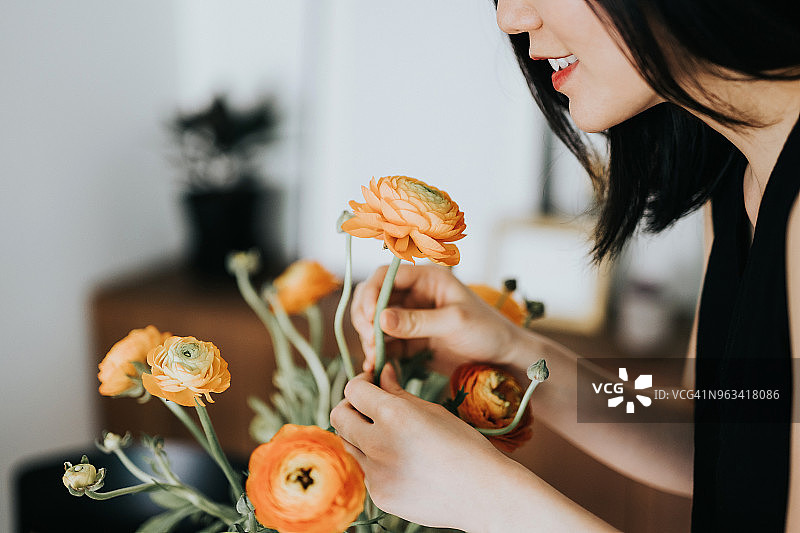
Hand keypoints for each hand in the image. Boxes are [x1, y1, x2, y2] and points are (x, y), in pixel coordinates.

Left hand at [330, 365, 511, 529]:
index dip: (361, 383)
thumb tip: (381, 373)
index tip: (371, 384)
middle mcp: (378, 444)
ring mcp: (376, 474)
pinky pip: (365, 470)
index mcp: (393, 415)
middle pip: (338, 416)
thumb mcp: (432, 410)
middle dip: (351, 407)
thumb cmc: (463, 446)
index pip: (353, 389)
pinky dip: (375, 461)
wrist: (482, 493)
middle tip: (370, 407)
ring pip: (349, 444)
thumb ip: (398, 392)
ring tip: (389, 435)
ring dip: (361, 434)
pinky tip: (402, 462)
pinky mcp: (379, 495)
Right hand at [351, 264, 521, 374]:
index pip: (385, 276)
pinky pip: (386, 343)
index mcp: (427, 278)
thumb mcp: (454, 322)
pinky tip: (375, 366)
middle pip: (374, 298)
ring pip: (376, 322)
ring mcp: (411, 317)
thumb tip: (380, 319)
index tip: (369, 318)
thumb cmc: (488, 331)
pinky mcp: (411, 340)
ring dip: (369, 339)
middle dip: (366, 319)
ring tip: (374, 359)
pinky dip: (378, 353)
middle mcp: (415, 294)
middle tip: (370, 342)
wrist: (503, 358)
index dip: (371, 294)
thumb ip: (417, 321)